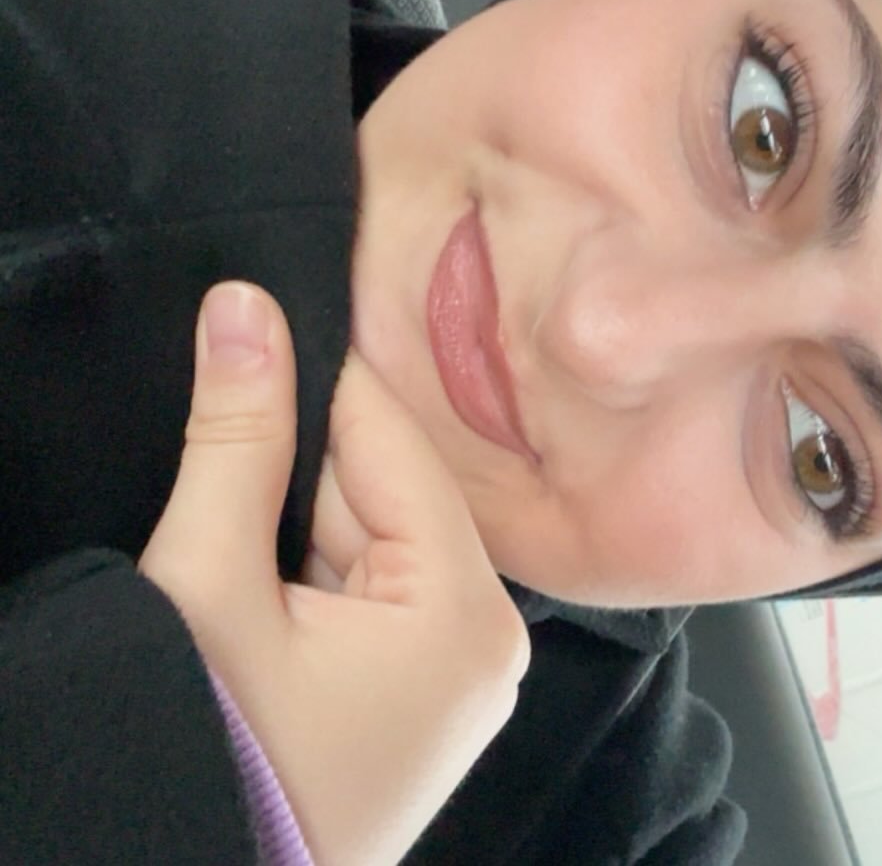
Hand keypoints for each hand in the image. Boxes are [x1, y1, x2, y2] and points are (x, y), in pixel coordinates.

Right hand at [140, 283, 528, 865]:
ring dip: (295, 522)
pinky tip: (258, 587)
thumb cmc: (208, 762)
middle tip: (224, 421)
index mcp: (464, 609)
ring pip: (370, 538)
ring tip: (236, 544)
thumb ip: (238, 439)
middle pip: (386, 491)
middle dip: (301, 461)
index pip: (395, 443)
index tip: (265, 316)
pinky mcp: (416, 697)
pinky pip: (366, 592)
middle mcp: (485, 637)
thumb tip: (246, 308)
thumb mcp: (211, 586)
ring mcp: (454, 673)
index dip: (323, 377)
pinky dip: (307, 571)